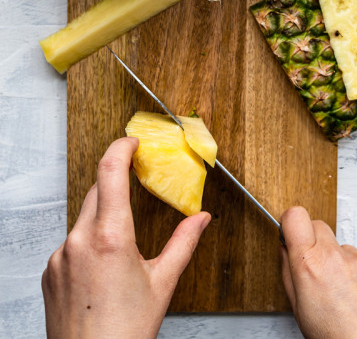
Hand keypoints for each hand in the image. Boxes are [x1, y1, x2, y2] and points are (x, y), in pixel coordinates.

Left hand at [41, 137, 210, 338]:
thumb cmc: (125, 332)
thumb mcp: (163, 282)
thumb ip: (184, 243)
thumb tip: (201, 219)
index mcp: (111, 237)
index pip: (110, 173)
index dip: (120, 148)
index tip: (131, 141)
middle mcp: (79, 242)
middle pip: (96, 191)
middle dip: (116, 180)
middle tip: (134, 176)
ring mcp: (60, 257)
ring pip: (83, 218)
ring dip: (104, 214)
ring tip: (125, 240)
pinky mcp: (50, 273)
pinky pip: (71, 243)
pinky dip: (90, 241)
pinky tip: (106, 265)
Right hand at [280, 206, 356, 338]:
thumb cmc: (334, 337)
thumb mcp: (298, 309)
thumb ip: (289, 272)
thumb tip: (286, 249)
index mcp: (310, 266)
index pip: (295, 217)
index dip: (291, 223)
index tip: (291, 231)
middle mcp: (338, 258)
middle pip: (321, 227)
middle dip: (315, 242)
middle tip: (316, 268)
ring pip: (346, 250)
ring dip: (342, 265)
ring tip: (343, 295)